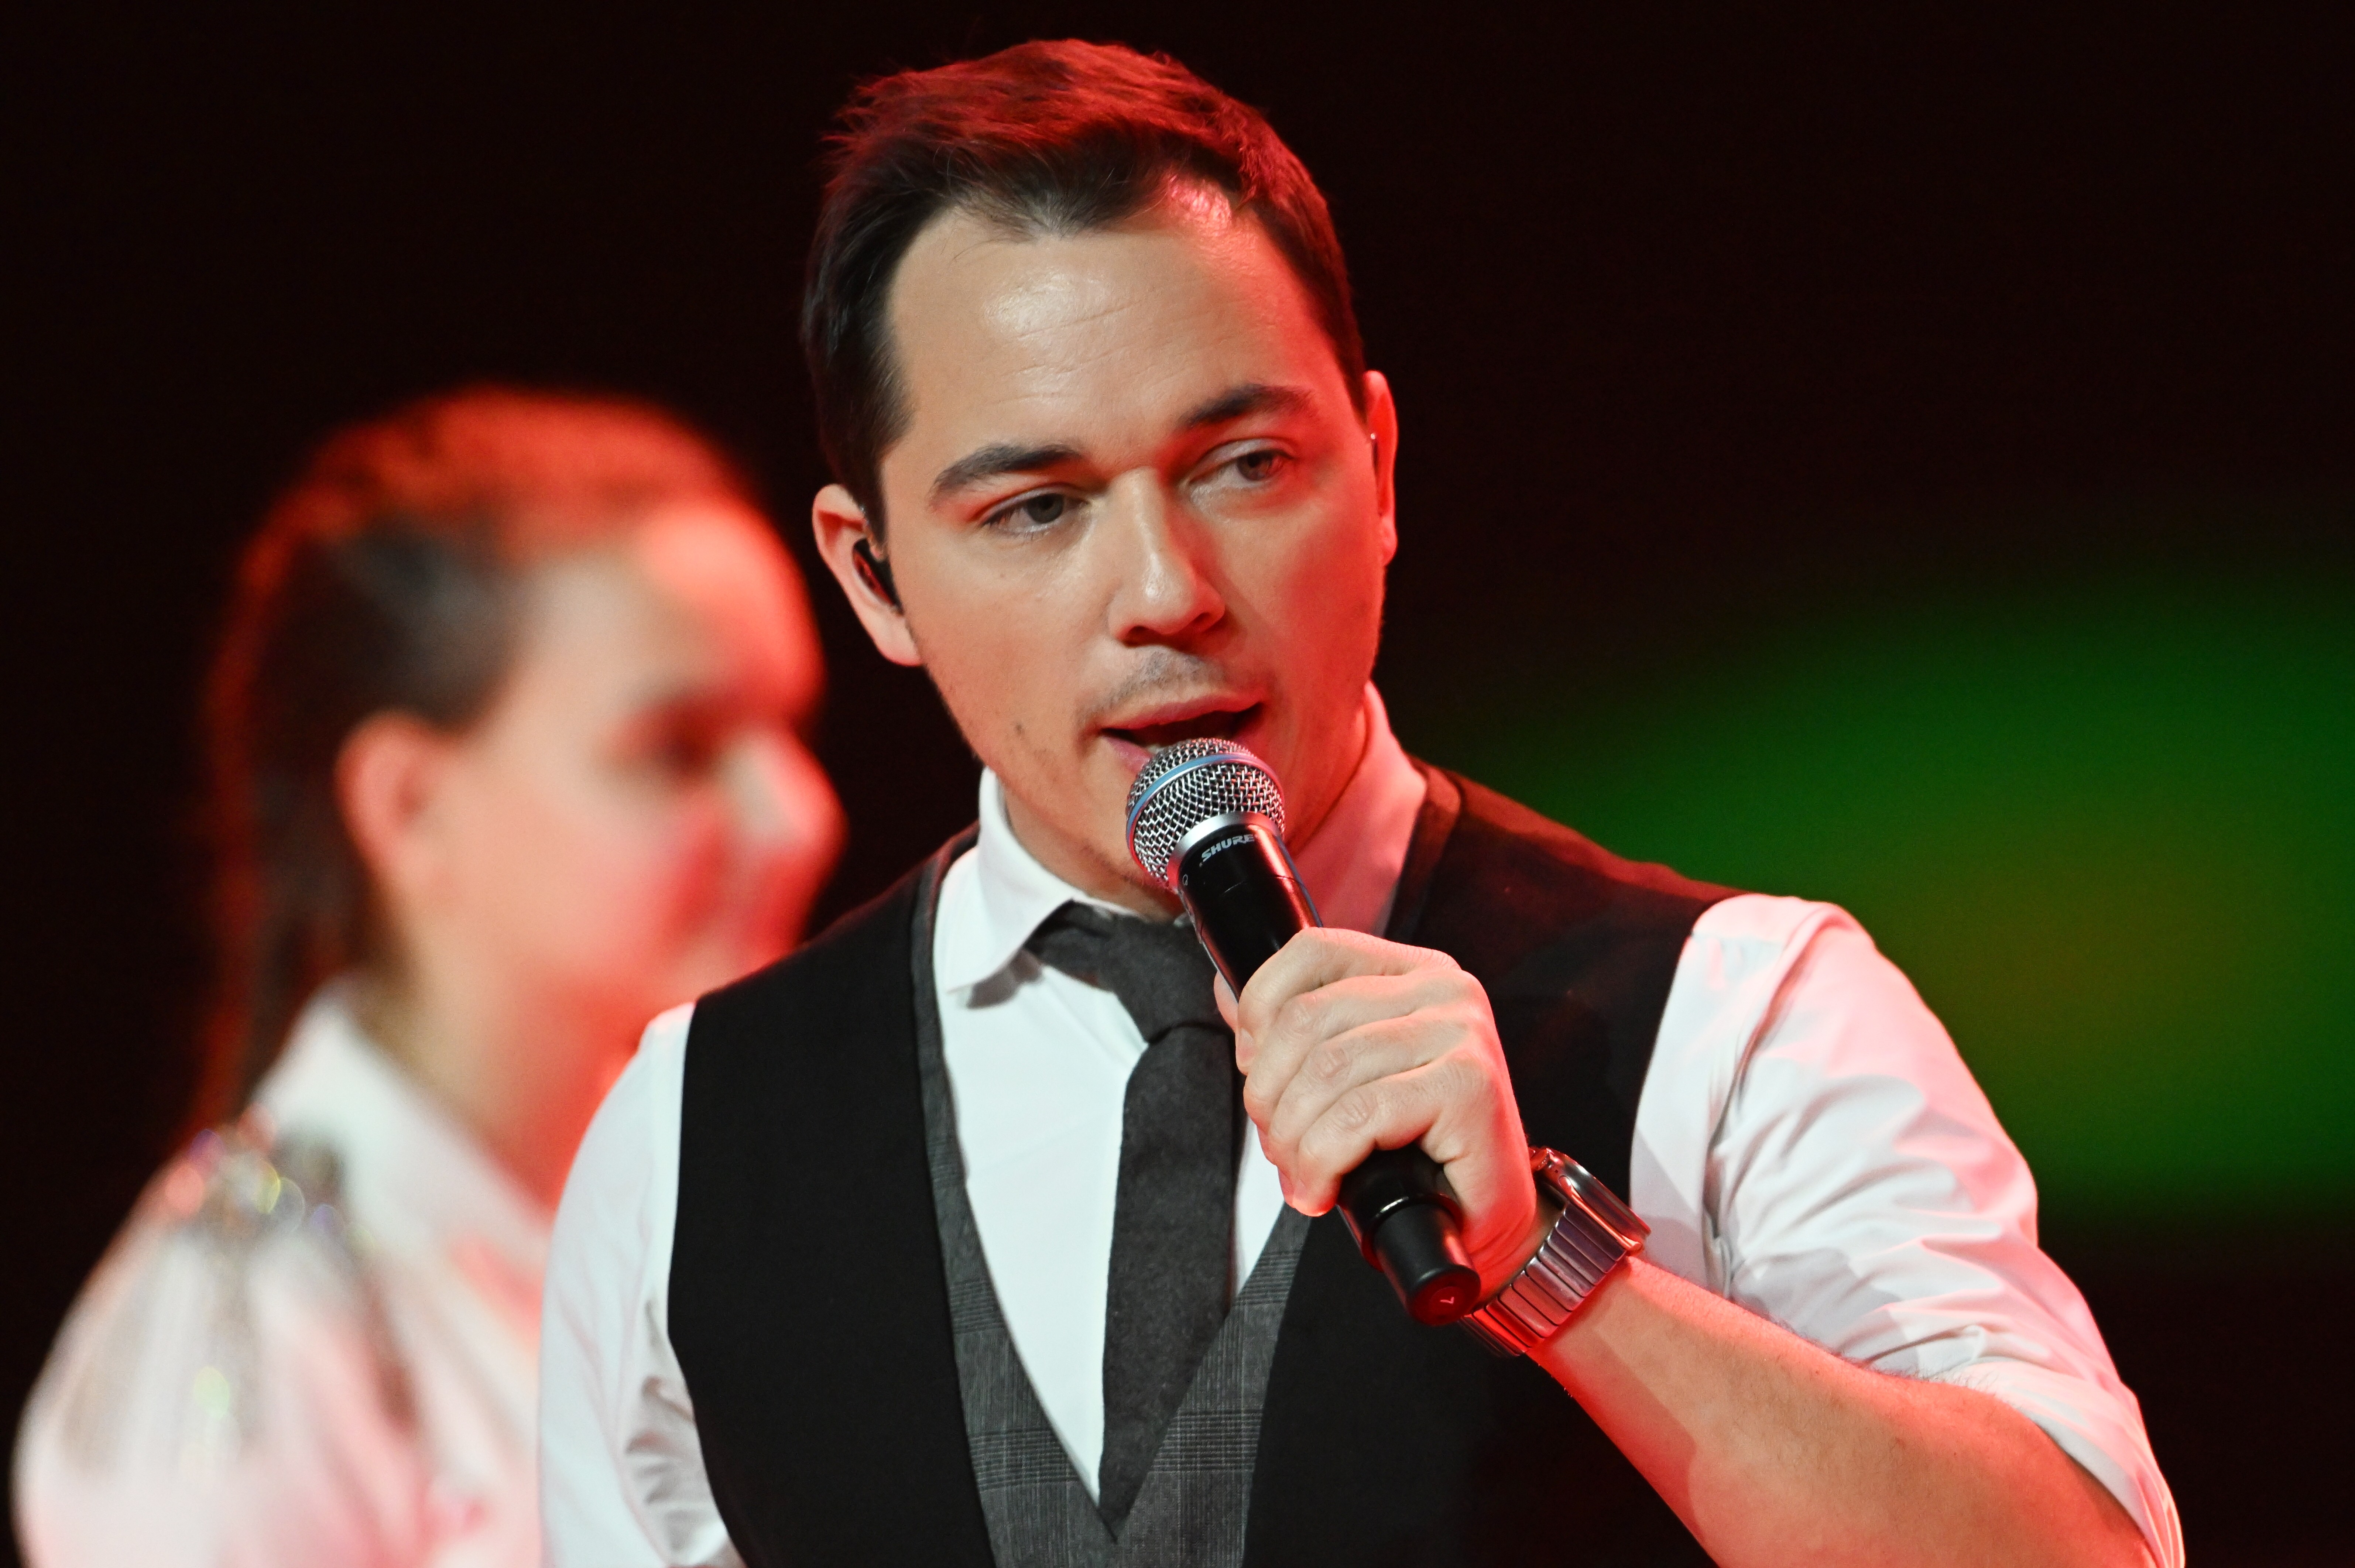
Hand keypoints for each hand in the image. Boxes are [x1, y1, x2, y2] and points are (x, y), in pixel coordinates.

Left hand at [1217, 927, 1544, 1293]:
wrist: (1485, 1217)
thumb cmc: (1419, 1151)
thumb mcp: (1349, 1075)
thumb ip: (1294, 1030)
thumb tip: (1229, 993)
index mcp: (1412, 971)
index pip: (1311, 951)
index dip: (1261, 1009)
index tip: (1255, 1068)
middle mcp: (1444, 989)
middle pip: (1306, 1017)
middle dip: (1270, 1093)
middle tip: (1278, 1143)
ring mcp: (1460, 1033)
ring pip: (1327, 1069)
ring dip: (1294, 1137)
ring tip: (1300, 1173)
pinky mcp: (1467, 1086)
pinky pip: (1359, 1115)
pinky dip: (1323, 1161)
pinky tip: (1324, 1189)